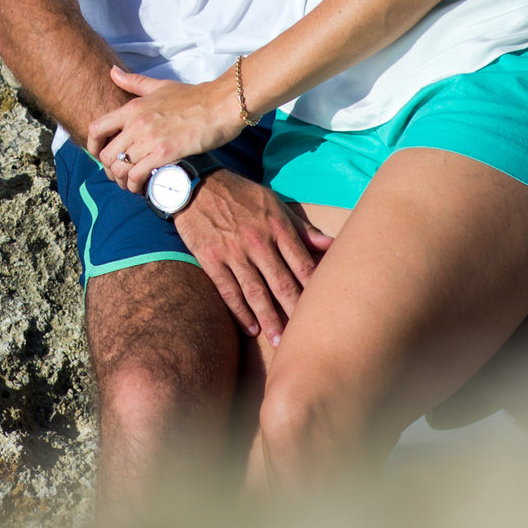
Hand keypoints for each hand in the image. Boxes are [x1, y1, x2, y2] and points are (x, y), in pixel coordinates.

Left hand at [84, 66, 240, 192]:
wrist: (220, 104)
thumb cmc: (193, 97)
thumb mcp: (160, 86)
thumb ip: (133, 82)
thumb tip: (112, 71)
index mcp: (132, 107)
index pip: (96, 128)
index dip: (92, 147)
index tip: (99, 156)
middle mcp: (136, 123)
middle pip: (106, 154)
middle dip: (110, 170)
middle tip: (121, 176)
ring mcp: (150, 138)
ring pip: (120, 168)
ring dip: (123, 181)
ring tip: (132, 185)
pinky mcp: (165, 153)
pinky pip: (138, 175)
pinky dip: (136, 186)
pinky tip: (144, 188)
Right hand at [171, 172, 332, 345]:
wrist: (195, 185)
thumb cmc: (240, 194)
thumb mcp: (273, 203)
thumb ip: (301, 228)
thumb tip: (331, 245)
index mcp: (277, 226)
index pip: (302, 264)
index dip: (314, 289)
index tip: (324, 310)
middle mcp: (257, 241)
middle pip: (281, 283)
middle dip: (295, 311)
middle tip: (306, 336)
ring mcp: (233, 252)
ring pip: (255, 292)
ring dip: (268, 319)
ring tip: (279, 341)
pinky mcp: (211, 259)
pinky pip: (228, 291)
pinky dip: (239, 311)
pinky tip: (250, 329)